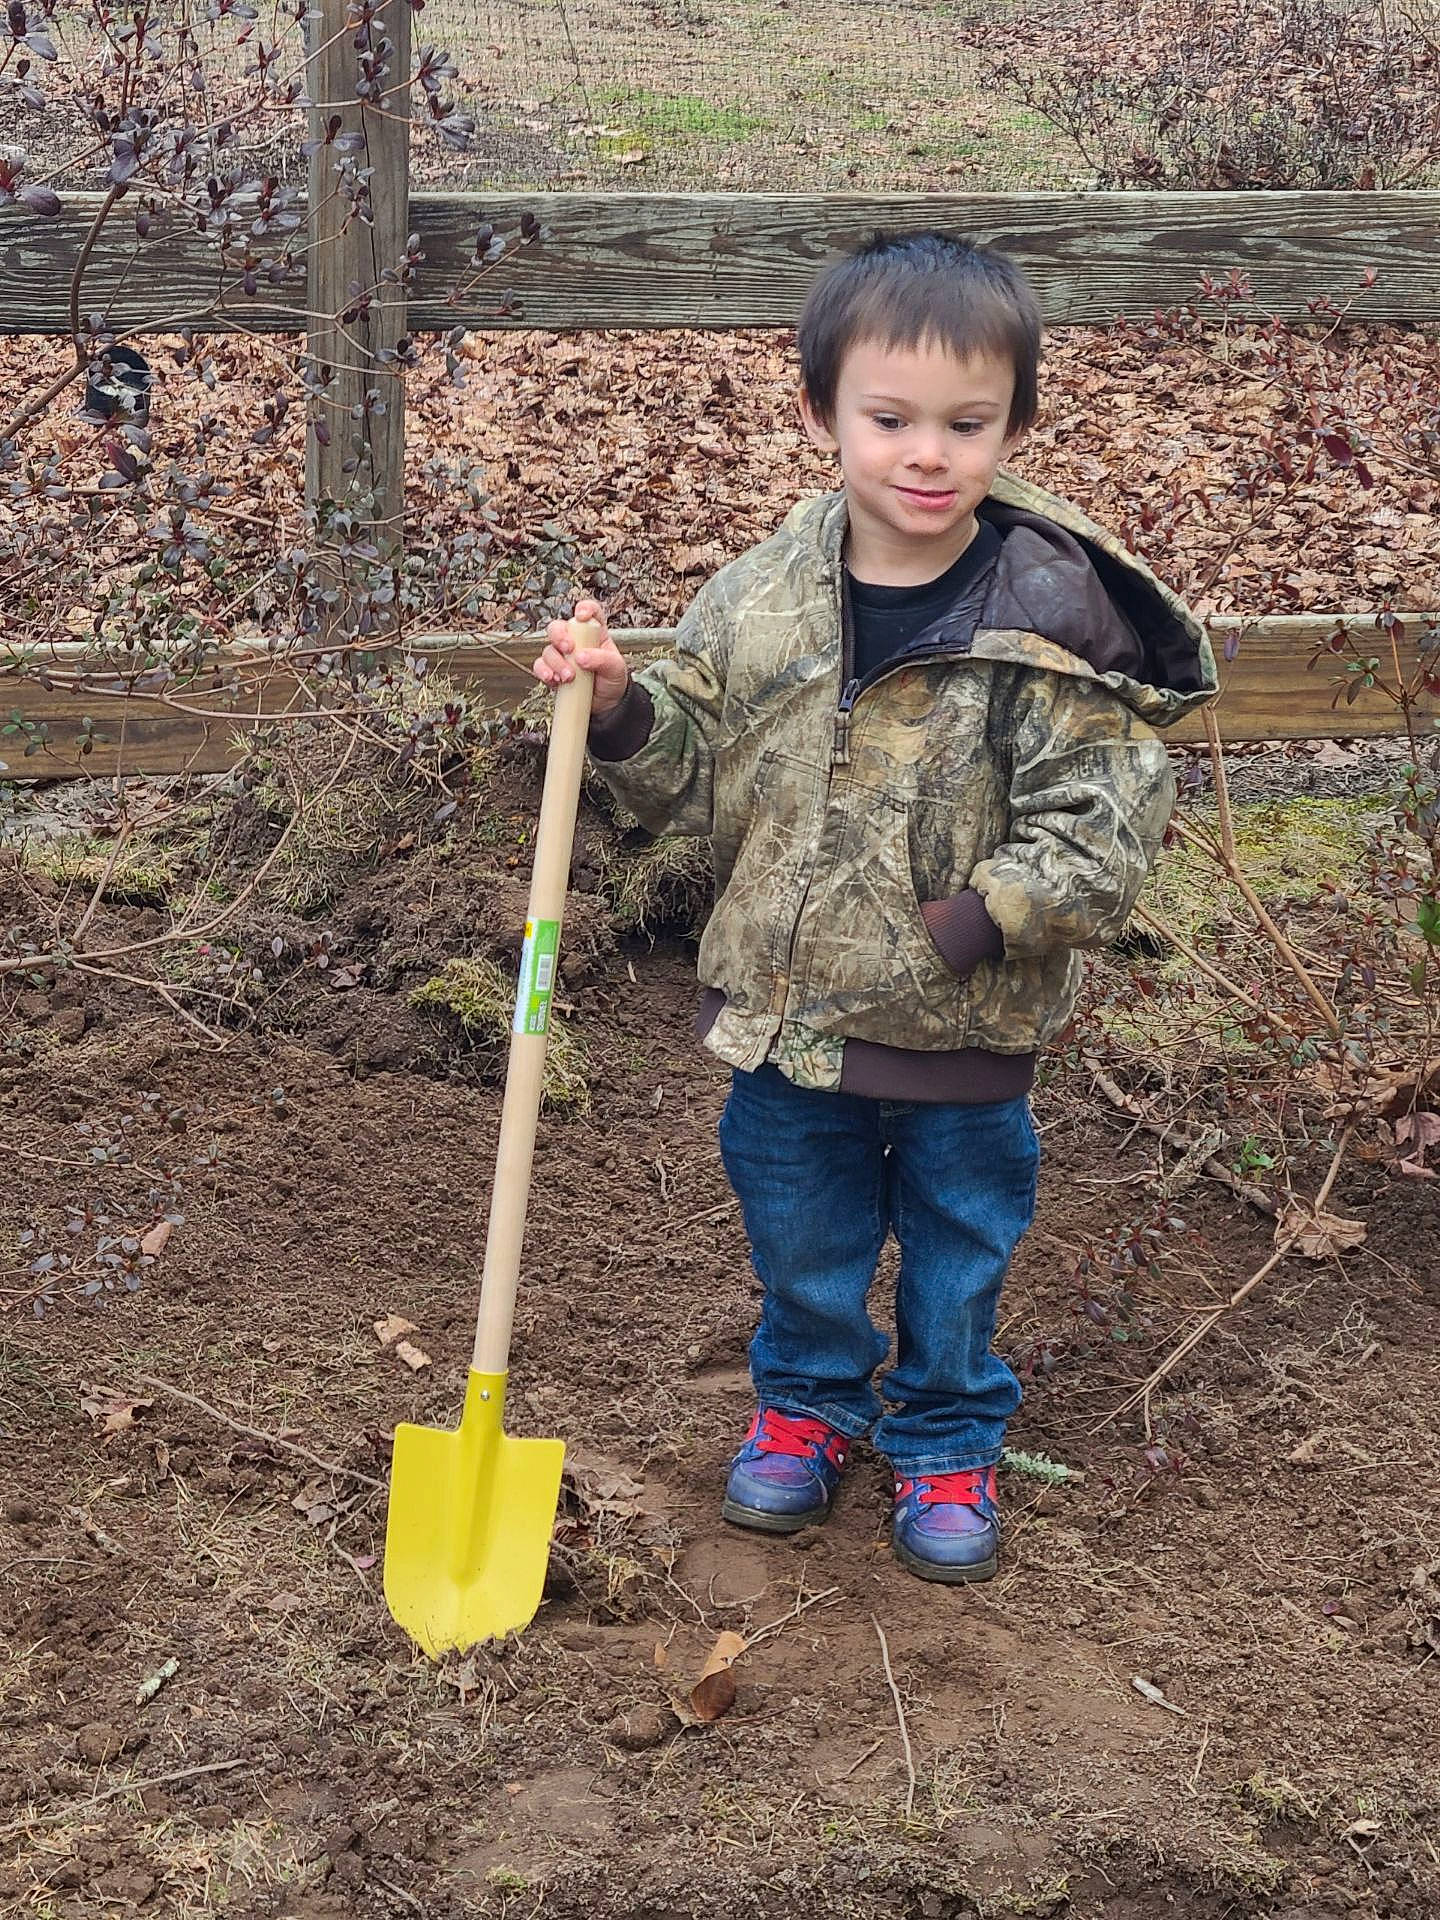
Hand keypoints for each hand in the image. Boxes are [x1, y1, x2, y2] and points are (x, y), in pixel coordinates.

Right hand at [531, 600, 630, 717]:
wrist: (606, 704)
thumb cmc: (612, 680)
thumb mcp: (616, 668)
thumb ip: (601, 659)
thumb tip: (581, 657)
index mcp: (594, 633)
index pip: (589, 611)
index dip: (584, 609)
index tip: (582, 617)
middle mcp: (576, 641)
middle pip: (558, 627)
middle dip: (559, 636)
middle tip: (568, 649)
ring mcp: (562, 656)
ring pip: (548, 650)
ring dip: (556, 663)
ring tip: (569, 677)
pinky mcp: (553, 671)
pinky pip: (540, 666)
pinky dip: (544, 672)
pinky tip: (554, 679)